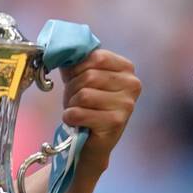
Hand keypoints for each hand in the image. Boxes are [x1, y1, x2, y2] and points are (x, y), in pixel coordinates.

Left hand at [60, 49, 140, 172]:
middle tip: (75, 100)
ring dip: (71, 104)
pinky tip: (77, 122)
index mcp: (127, 68)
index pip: (96, 57)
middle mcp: (132, 84)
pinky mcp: (116, 122)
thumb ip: (75, 62)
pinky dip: (70, 117)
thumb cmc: (87, 107)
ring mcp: (126, 104)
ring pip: (83, 95)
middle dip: (72, 89)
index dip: (77, 67)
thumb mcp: (82, 79)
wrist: (90, 143)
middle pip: (89, 76)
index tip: (74, 79)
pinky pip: (79, 112)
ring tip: (78, 111)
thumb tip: (59, 49)